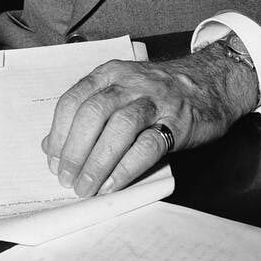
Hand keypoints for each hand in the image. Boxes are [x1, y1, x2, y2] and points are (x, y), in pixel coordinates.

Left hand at [41, 41, 258, 197]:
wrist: (211, 82)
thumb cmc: (158, 91)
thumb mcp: (120, 90)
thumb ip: (87, 112)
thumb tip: (50, 145)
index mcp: (110, 73)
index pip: (74, 99)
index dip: (59, 133)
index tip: (54, 161)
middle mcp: (130, 83)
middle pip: (94, 112)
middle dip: (75, 150)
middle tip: (67, 179)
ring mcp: (155, 101)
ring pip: (120, 127)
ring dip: (98, 161)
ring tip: (86, 187)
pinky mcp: (177, 122)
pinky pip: (149, 145)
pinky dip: (127, 167)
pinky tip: (113, 184)